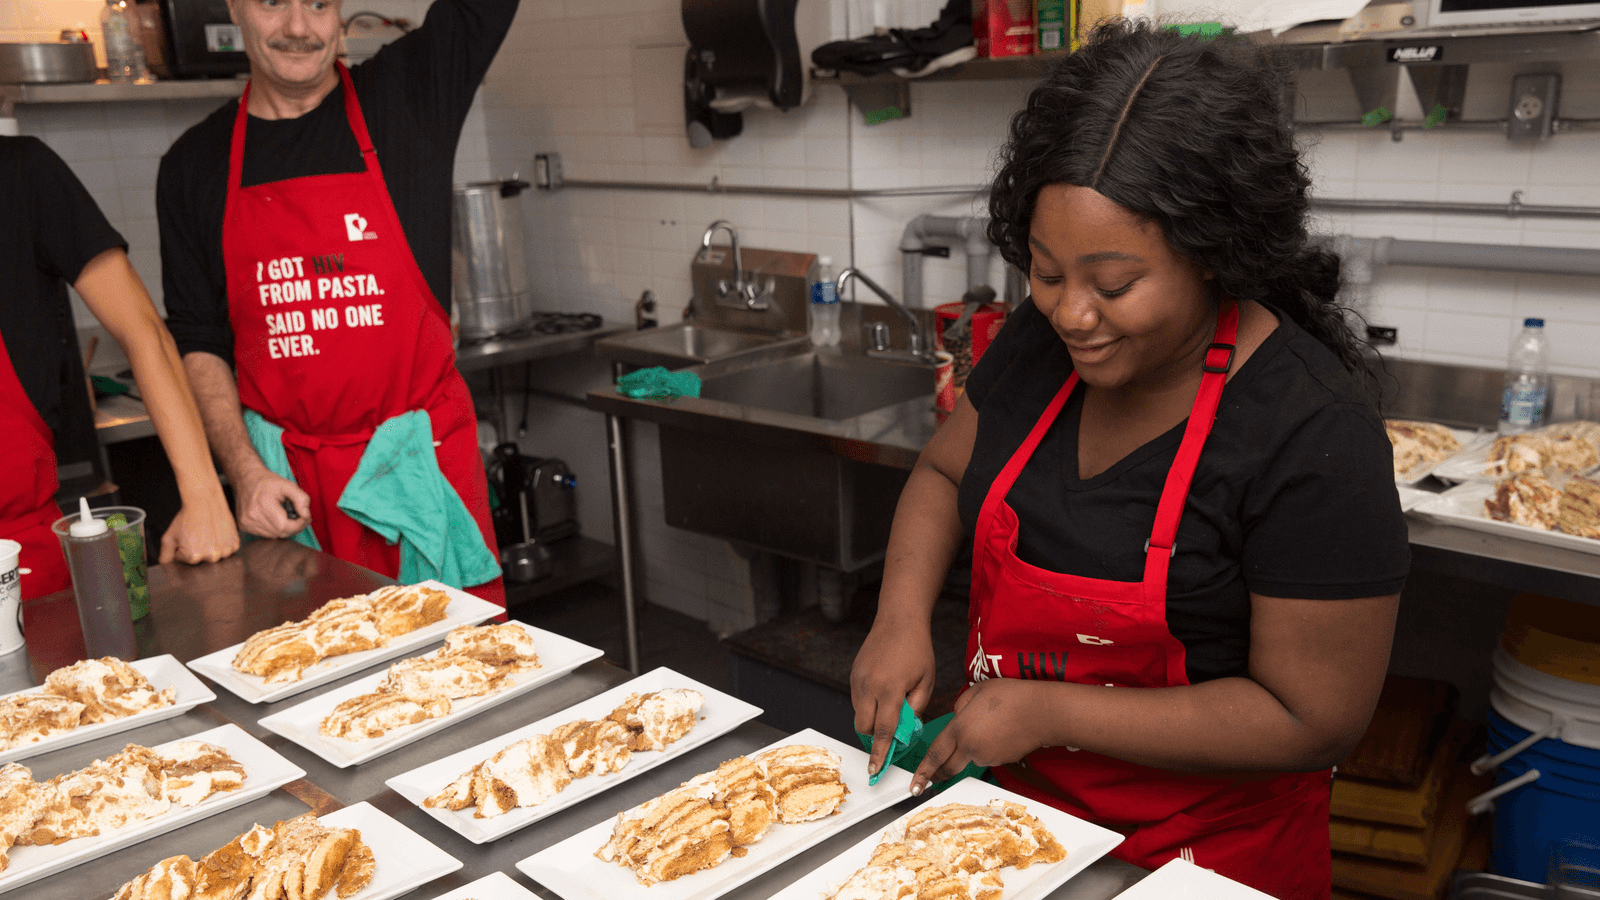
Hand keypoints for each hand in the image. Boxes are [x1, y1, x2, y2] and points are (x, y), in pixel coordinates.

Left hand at [159, 498, 241, 564]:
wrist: (204, 502)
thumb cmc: (187, 518)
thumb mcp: (169, 537)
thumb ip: (165, 555)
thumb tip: (165, 564)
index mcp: (194, 557)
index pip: (186, 560)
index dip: (183, 548)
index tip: (187, 537)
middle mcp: (212, 556)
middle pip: (202, 559)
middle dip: (198, 549)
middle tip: (197, 535)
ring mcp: (225, 550)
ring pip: (216, 555)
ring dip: (212, 548)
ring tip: (208, 533)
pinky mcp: (235, 544)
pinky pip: (228, 550)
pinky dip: (223, 544)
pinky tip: (217, 534)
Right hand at [233, 468, 311, 538]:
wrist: (247, 480)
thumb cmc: (269, 482)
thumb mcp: (289, 485)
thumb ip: (302, 499)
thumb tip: (306, 515)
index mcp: (263, 504)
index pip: (285, 526)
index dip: (299, 524)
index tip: (305, 516)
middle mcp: (252, 516)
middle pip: (280, 533)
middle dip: (294, 526)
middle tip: (299, 516)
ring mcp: (246, 522)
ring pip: (274, 535)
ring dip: (284, 528)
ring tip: (286, 515)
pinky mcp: (244, 526)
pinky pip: (265, 534)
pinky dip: (274, 529)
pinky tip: (275, 518)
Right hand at [850, 618, 935, 779]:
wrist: (898, 620)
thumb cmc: (917, 649)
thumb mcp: (926, 681)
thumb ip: (916, 708)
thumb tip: (905, 729)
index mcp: (890, 689)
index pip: (883, 730)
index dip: (879, 753)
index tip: (875, 770)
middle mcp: (869, 686)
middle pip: (864, 727)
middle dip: (875, 736)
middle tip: (891, 731)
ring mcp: (858, 680)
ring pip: (859, 714)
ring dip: (872, 719)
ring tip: (891, 704)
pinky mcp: (853, 675)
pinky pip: (857, 700)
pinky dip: (868, 705)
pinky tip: (884, 691)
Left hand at [910, 678, 1047, 794]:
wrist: (1041, 711)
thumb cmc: (1010, 696)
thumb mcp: (976, 691)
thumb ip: (959, 707)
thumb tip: (957, 719)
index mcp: (960, 729)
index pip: (935, 755)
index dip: (923, 772)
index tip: (914, 785)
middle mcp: (971, 748)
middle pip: (948, 768)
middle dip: (938, 775)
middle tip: (931, 778)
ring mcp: (987, 757)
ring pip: (970, 758)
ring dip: (969, 749)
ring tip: (987, 726)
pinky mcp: (1001, 761)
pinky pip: (987, 756)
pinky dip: (986, 748)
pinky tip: (998, 732)